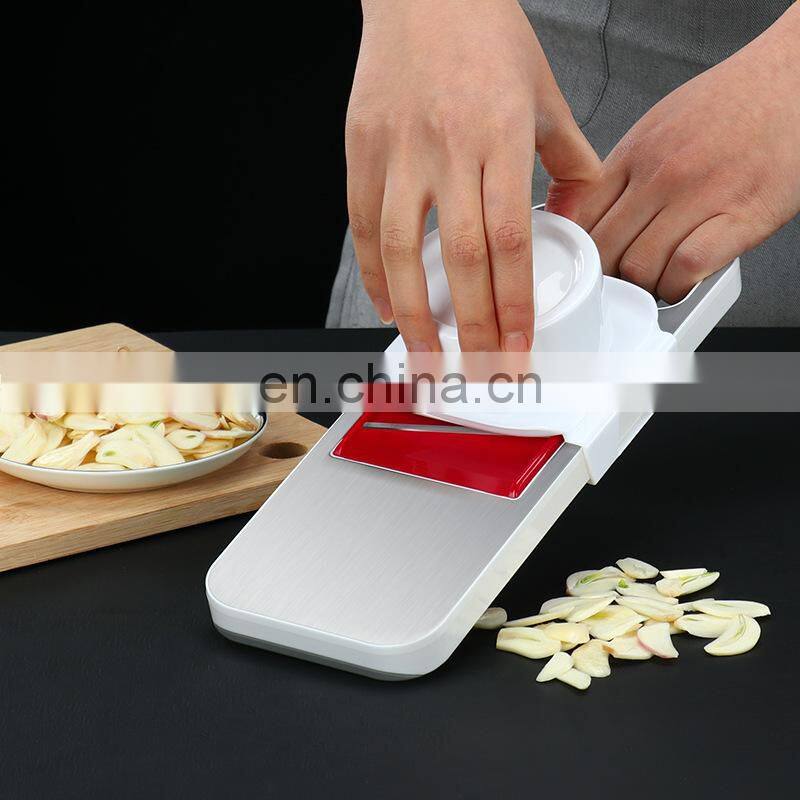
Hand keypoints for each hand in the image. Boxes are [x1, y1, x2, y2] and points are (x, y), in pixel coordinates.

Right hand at [346, 0, 599, 350]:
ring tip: (426, 358)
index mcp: (498, 136)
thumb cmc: (484, 32)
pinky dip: (374, 274)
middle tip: (479, 373)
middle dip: (471, 327)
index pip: (509, 242)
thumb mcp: (544, 90)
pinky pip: (362, 226)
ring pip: (400, 251)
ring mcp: (397, 152)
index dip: (513, 306)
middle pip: (459, 259)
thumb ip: (568, 158)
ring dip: (414, 315)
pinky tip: (389, 306)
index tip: (517, 349)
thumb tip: (575, 215)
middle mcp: (446, 149)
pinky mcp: (360, 151)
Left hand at [547, 4, 799, 302]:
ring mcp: (700, 196)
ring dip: (643, 286)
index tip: (584, 262)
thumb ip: (622, 170)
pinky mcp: (741, 217)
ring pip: (640, 266)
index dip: (578, 249)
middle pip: (605, 248)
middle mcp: (662, 174)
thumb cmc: (734, 103)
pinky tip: (681, 280)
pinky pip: (686, 269)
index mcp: (636, 152)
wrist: (795, 79)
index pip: (581, 216)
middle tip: (619, 279)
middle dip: (607, 274)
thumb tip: (589, 210)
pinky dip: (677, 285)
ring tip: (654, 280)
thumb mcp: (659, 125)